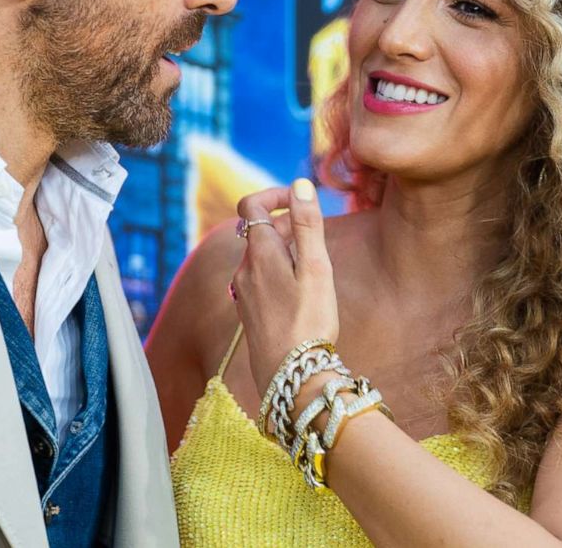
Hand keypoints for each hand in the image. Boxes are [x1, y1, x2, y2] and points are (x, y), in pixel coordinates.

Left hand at [230, 178, 339, 398]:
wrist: (290, 376)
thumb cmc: (308, 322)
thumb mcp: (316, 269)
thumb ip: (307, 225)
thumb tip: (299, 185)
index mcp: (259, 253)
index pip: (250, 205)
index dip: (274, 195)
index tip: (300, 200)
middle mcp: (244, 270)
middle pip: (258, 230)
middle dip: (287, 224)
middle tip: (317, 236)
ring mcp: (244, 292)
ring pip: (260, 255)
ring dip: (284, 249)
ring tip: (313, 266)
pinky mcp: (249, 311)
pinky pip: (260, 277)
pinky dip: (278, 270)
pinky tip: (300, 291)